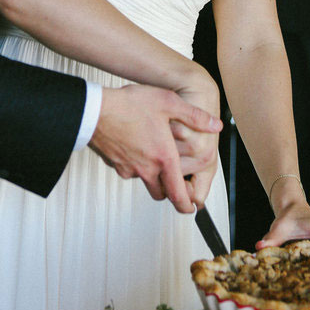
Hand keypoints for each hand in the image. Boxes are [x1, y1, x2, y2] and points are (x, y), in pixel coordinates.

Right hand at [89, 84, 219, 213]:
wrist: (94, 111)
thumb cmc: (128, 105)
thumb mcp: (168, 102)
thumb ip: (194, 116)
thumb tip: (215, 125)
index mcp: (164, 158)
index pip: (179, 195)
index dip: (188, 206)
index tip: (192, 207)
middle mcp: (147, 169)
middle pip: (162, 193)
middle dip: (170, 190)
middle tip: (175, 180)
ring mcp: (129, 169)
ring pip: (146, 182)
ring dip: (153, 176)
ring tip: (155, 155)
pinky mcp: (115, 165)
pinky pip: (130, 171)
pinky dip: (136, 165)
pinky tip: (136, 146)